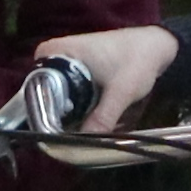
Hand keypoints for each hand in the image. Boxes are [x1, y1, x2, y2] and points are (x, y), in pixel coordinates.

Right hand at [38, 24, 180, 132]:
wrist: (157, 46)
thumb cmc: (137, 61)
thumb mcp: (120, 92)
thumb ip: (103, 117)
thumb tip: (82, 144)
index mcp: (56, 51)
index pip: (33, 86)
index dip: (40, 111)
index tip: (52, 133)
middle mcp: (55, 53)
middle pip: (45, 93)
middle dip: (59, 115)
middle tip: (72, 134)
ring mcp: (66, 60)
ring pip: (58, 94)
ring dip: (70, 112)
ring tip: (85, 127)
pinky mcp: (78, 68)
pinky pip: (69, 91)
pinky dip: (79, 105)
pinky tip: (91, 117)